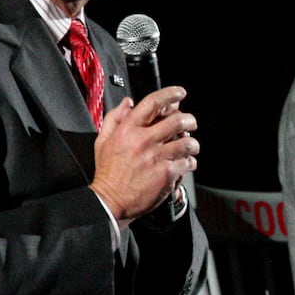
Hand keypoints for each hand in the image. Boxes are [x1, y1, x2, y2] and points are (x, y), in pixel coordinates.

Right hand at [90, 86, 199, 226]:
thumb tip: (128, 102)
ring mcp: (157, 157)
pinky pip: (188, 162)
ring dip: (192, 143)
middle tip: (190, 122)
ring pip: (187, 141)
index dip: (170, 94)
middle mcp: (144, 140)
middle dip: (189, 119)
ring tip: (190, 146)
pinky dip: (190, 162)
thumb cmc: (108, 172)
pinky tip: (185, 163)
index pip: (153, 103)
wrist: (110, 201)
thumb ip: (114, 118)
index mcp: (128, 130)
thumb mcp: (103, 141)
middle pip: (177, 120)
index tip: (180, 93)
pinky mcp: (167, 173)